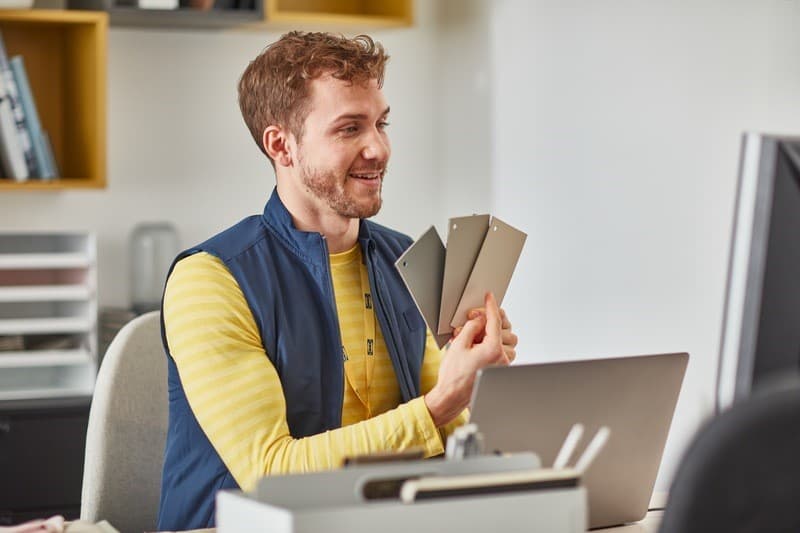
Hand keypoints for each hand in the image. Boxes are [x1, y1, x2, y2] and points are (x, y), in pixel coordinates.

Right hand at [424, 292, 510, 426]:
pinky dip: (496, 345)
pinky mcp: (500, 370)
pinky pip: (505, 352)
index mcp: (492, 349)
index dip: (491, 306)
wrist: (451, 397)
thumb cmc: (453, 376)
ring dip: (495, 335)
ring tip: (476, 337)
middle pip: (506, 329)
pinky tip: (481, 346)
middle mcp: (501, 358)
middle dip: (491, 322)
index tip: (489, 298)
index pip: (495, 321)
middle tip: (475, 320)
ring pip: (508, 341)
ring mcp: (502, 365)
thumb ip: (472, 327)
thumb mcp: (458, 345)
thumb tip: (480, 319)